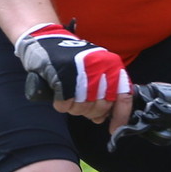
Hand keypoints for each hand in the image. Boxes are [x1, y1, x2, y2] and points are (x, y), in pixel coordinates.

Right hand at [14, 23, 132, 122]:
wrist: (46, 41)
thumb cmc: (73, 59)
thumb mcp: (97, 69)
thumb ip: (106, 91)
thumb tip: (105, 118)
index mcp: (112, 65)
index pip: (124, 97)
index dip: (119, 117)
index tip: (113, 130)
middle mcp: (100, 68)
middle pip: (101, 107)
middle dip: (91, 111)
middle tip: (82, 103)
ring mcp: (81, 73)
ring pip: (82, 108)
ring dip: (75, 108)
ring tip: (71, 95)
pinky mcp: (62, 78)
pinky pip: (65, 106)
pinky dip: (62, 105)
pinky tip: (60, 94)